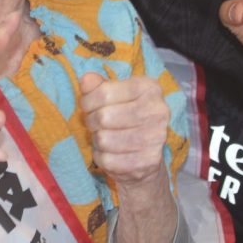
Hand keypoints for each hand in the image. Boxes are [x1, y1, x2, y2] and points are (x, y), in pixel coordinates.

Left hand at [79, 72, 169, 189]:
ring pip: (104, 139)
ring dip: (97, 140)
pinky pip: (108, 160)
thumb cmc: (126, 116)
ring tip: (104, 136)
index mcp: (149, 88)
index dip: (88, 100)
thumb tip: (86, 80)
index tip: (87, 105)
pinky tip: (111, 152)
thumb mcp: (115, 94)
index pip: (104, 92)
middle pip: (103, 117)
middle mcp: (157, 111)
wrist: (148, 153)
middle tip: (94, 123)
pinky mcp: (148, 162)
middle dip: (91, 121)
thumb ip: (98, 85)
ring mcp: (155, 138)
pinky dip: (102, 157)